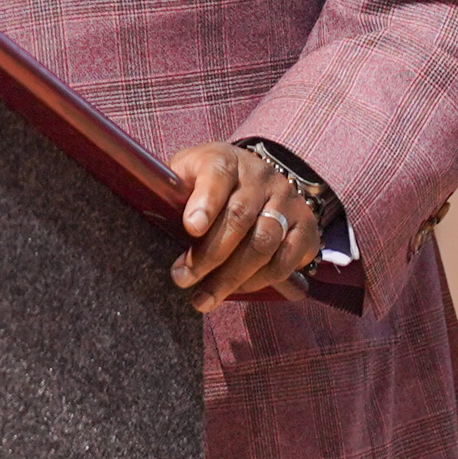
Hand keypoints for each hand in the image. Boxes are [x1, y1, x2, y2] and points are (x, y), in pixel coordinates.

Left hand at [163, 141, 325, 310]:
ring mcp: (288, 202)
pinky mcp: (306, 228)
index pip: (217, 175)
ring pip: (264, 243)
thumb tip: (151, 216)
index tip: (190, 228)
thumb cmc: (205, 184)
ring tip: (203, 298)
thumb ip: (171, 192)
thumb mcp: (184, 175)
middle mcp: (262, 177)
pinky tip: (237, 290)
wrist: (253, 178)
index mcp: (226, 160)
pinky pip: (286, 260)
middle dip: (209, 255)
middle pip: (240, 217)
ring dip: (232, 277)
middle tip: (182, 279)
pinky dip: (261, 281)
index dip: (205, 202)